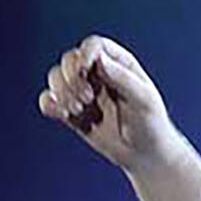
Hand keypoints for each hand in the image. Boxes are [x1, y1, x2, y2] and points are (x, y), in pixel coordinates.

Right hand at [38, 35, 184, 173]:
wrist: (145, 154)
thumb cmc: (151, 124)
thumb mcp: (144, 100)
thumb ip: (123, 79)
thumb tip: (99, 60)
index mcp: (120, 64)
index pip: (95, 45)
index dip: (86, 52)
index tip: (86, 68)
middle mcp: (99, 74)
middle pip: (70, 59)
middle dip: (71, 76)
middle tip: (87, 97)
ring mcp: (83, 92)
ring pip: (56, 77)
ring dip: (61, 91)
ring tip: (79, 108)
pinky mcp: (72, 111)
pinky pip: (49, 101)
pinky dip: (50, 104)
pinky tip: (64, 114)